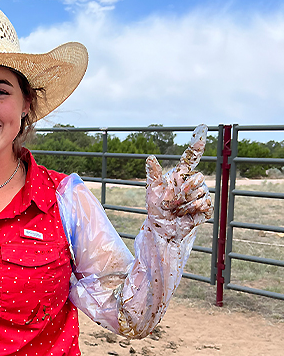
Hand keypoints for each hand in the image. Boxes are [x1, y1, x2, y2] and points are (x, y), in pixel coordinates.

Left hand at [146, 124, 212, 239]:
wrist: (163, 228)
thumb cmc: (156, 208)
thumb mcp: (151, 190)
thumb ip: (153, 174)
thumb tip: (150, 157)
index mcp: (180, 174)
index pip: (191, 156)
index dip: (197, 143)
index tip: (202, 127)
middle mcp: (192, 181)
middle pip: (198, 177)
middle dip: (183, 191)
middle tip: (171, 201)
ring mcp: (201, 194)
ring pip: (201, 193)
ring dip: (184, 204)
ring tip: (176, 210)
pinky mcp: (205, 208)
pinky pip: (205, 204)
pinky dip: (193, 211)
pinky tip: (185, 215)